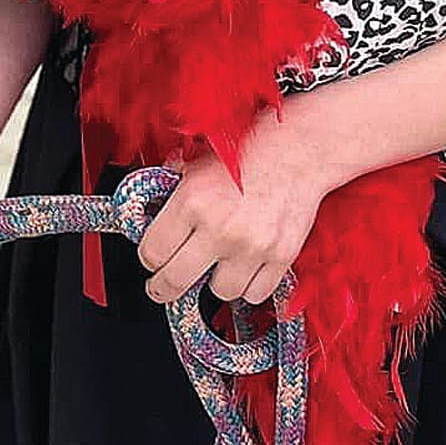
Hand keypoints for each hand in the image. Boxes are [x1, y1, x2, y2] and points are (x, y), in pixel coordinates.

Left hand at [137, 124, 324, 308]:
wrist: (297, 151)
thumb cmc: (246, 153)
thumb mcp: (195, 166)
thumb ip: (171, 195)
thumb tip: (148, 220)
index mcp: (192, 202)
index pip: (152, 252)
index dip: (149, 258)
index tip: (153, 260)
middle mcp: (220, 228)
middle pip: (175, 282)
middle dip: (163, 287)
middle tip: (162, 287)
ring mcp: (252, 247)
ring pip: (220, 292)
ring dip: (216, 281)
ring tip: (218, 264)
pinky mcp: (281, 257)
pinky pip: (255, 293)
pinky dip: (249, 285)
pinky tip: (245, 267)